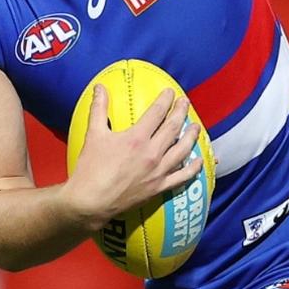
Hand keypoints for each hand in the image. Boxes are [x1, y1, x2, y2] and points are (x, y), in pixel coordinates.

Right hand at [64, 87, 203, 228]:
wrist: (92, 201)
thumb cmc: (90, 168)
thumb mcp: (93, 134)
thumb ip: (99, 108)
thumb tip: (100, 87)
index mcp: (136, 138)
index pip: (157, 113)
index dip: (165, 100)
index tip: (171, 92)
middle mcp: (152, 153)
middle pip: (173, 128)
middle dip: (181, 112)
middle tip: (185, 102)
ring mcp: (158, 171)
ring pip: (183, 150)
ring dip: (191, 136)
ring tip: (196, 127)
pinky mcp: (160, 187)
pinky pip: (183, 177)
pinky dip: (193, 168)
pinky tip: (199, 160)